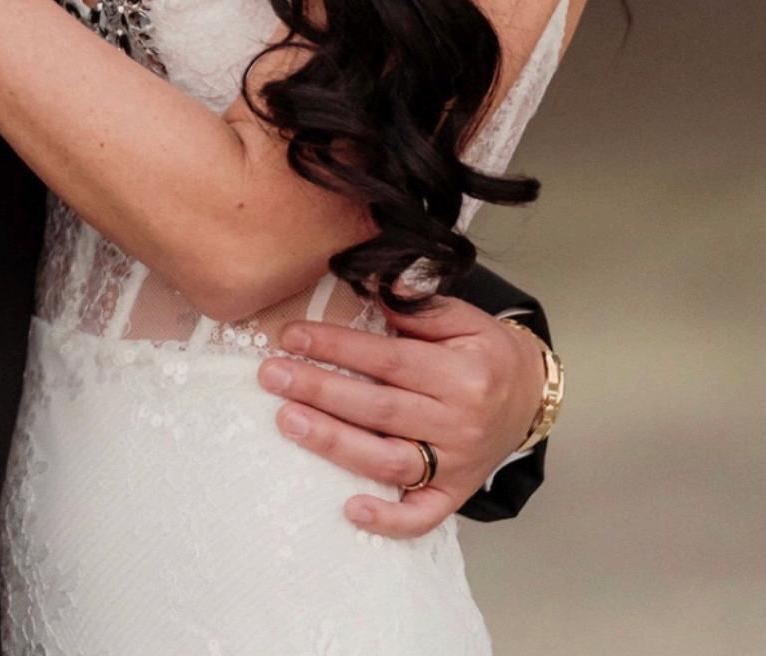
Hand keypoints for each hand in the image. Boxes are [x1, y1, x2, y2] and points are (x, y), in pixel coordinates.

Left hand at [257, 297, 544, 536]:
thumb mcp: (462, 317)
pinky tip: (350, 509)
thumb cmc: (484, 351)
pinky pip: (422, 515)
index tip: (292, 336)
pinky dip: (388, 519)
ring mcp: (456, 462)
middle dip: (320, 390)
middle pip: (379, 408)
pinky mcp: (455, 493)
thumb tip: (371, 283)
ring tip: (287, 421)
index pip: (388, 359)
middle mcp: (459, 420)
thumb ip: (417, 305)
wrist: (530, 394)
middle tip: (272, 376)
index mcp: (461, 372)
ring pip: (388, 459)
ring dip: (334, 443)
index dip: (337, 346)